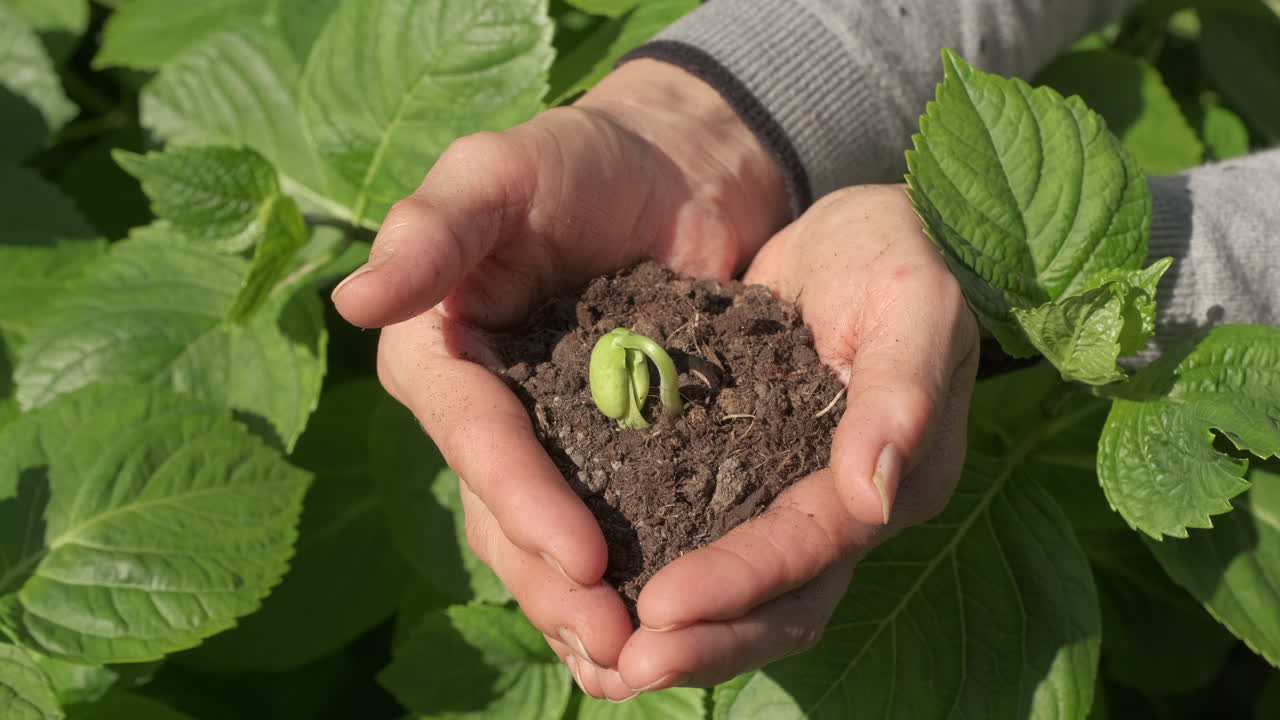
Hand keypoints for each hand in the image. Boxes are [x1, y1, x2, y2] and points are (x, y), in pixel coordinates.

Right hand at [339, 61, 788, 677]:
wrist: (678, 168)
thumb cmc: (580, 157)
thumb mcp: (500, 169)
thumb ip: (433, 228)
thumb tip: (352, 305)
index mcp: (442, 350)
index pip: (473, 433)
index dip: (520, 496)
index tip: (586, 556)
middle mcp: (484, 408)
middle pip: (504, 508)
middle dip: (553, 579)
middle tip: (617, 641)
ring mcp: (547, 436)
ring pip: (546, 536)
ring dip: (581, 602)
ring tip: (635, 660)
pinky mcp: (610, 450)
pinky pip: (609, 521)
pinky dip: (626, 577)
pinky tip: (654, 634)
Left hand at [575, 185, 980, 698]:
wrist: (857, 233)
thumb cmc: (898, 251)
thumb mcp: (915, 302)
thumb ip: (901, 393)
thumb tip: (872, 497)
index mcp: (892, 474)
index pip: (812, 546)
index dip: (742, 583)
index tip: (661, 610)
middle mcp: (841, 508)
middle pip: (778, 605)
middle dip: (703, 643)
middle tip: (620, 668)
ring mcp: (791, 498)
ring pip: (739, 597)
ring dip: (675, 637)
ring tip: (592, 658)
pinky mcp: (743, 476)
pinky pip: (700, 546)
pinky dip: (652, 581)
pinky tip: (587, 595)